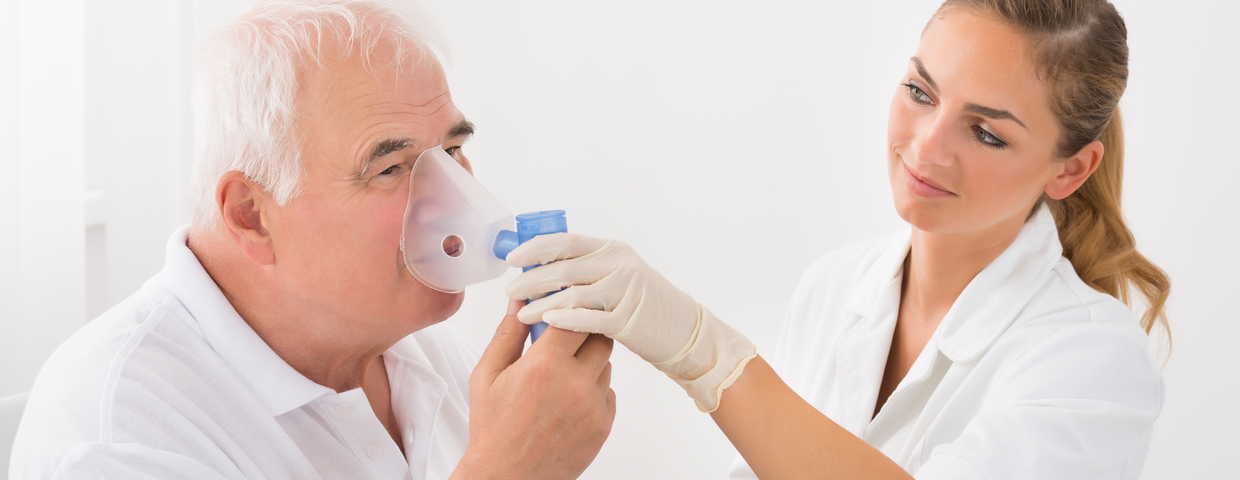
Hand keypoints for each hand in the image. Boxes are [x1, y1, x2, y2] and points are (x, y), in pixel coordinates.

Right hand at [453, 300, 615, 479]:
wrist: (508, 477)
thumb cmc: (493, 427)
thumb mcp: (487, 375)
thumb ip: (507, 333)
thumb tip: (520, 301)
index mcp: (544, 365)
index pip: (575, 315)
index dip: (571, 307)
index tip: (565, 306)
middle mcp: (575, 383)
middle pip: (600, 336)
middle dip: (584, 332)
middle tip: (566, 338)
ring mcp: (593, 406)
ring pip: (605, 364)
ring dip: (589, 362)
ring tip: (561, 376)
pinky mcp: (603, 425)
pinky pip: (609, 392)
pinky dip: (594, 390)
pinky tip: (569, 400)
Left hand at [505, 233, 755, 411]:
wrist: (683, 331)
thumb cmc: (642, 306)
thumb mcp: (618, 276)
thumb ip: (586, 271)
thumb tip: (540, 271)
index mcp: (612, 250)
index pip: (566, 242)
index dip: (536, 249)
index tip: (512, 260)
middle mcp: (619, 265)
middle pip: (564, 268)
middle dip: (531, 280)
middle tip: (510, 292)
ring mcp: (625, 291)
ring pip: (572, 294)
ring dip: (541, 303)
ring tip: (521, 314)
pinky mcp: (628, 320)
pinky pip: (589, 318)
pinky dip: (565, 319)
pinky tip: (547, 323)